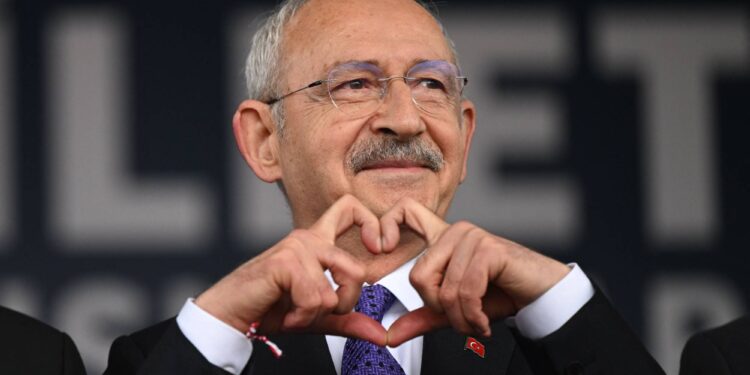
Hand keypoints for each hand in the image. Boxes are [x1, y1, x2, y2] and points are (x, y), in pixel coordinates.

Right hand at [195, 194, 387, 344]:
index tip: (378, 248)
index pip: (350, 209)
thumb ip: (348, 320)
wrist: (229, 315)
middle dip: (344, 303)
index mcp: (317, 243)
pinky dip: (302, 317)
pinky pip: (315, 299)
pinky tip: (286, 315)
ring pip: (334, 292)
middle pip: (357, 270)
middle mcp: (308, 239)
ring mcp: (296, 248)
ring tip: (294, 312)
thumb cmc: (268, 309)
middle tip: (319, 311)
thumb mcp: (317, 315)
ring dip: (315, 315)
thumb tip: (381, 334)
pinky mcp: (285, 263)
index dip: (371, 223)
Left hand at [380, 198, 570, 346]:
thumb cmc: (499, 294)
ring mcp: (472, 237)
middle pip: (418, 276)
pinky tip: (484, 321)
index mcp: (442, 239)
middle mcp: (455, 232)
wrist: (540, 295)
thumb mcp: (454, 309)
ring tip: (476, 323)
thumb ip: (423, 317)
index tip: (381, 249)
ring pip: (444, 289)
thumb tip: (390, 335)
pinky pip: (465, 291)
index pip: (406, 211)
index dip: (386, 225)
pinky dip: (473, 316)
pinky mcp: (488, 249)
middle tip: (461, 318)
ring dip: (460, 319)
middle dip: (439, 309)